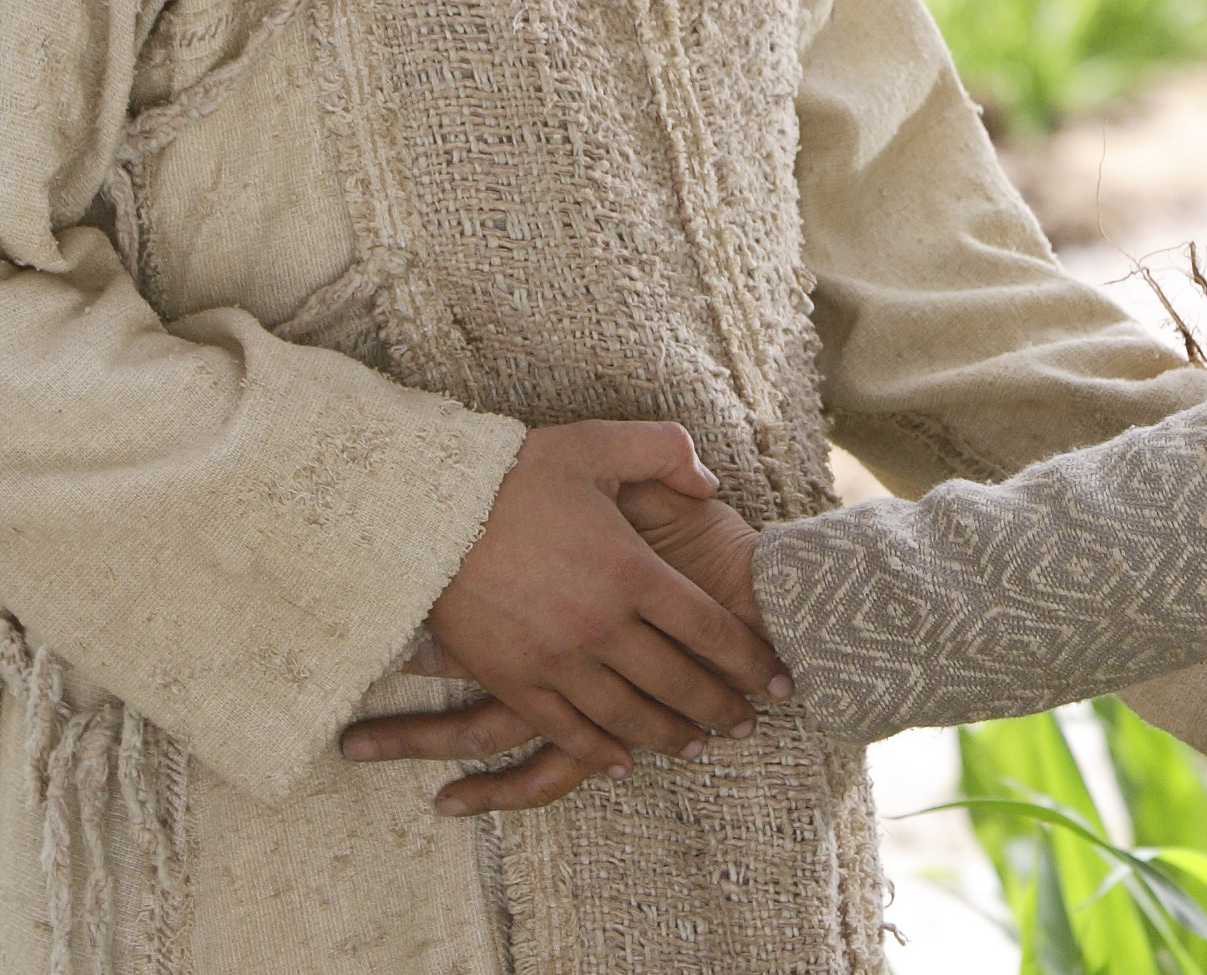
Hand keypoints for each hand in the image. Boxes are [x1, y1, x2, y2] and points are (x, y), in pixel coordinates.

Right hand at [340, 471, 776, 816]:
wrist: (424, 512)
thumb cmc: (515, 474)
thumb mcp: (598, 444)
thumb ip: (667, 452)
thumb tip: (710, 483)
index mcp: (631, 570)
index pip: (709, 629)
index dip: (751, 660)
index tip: (781, 680)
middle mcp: (601, 625)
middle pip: (678, 682)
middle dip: (721, 707)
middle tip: (750, 724)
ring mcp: (556, 659)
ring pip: (628, 715)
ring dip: (669, 735)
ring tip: (698, 745)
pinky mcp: (514, 679)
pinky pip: (565, 728)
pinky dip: (599, 750)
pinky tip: (621, 761)